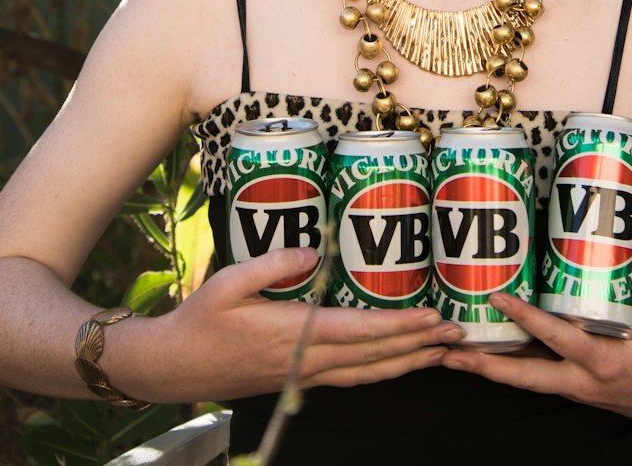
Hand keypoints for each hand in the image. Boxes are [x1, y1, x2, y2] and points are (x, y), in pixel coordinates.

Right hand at [119, 248, 461, 402]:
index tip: (431, 319)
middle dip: (419, 346)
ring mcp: (303, 376)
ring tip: (441, 353)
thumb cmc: (200, 321)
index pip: (358, 333)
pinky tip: (397, 363)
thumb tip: (313, 252)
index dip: (399, 328)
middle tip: (458, 336)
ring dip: (408, 363)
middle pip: (374, 358)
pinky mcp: (298, 379)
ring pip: (367, 374)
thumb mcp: (229, 281)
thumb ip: (272, 264)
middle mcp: (305, 361)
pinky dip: (381, 371)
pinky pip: (350, 378)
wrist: (173, 366)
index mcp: (293, 335)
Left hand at [441, 236, 631, 430]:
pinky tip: (487, 353)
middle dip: (485, 366)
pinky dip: (509, 368)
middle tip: (447, 351)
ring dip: (488, 370)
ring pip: (524, 382)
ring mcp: (576, 389)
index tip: (497, 297)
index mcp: (606, 363)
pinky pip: (536, 378)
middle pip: (524, 377)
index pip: (557, 340)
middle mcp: (583, 382)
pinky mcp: (575, 387)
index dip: (526, 319)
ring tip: (450, 355)